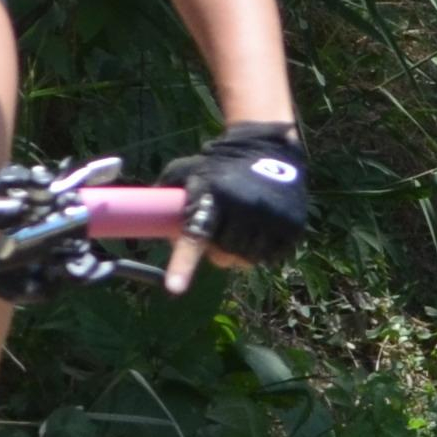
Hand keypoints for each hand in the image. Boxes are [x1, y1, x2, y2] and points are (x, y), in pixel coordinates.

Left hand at [160, 122, 308, 293]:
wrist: (267, 148)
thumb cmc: (218, 167)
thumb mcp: (188, 172)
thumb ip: (167, 197)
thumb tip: (144, 226)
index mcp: (213, 196)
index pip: (196, 236)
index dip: (183, 264)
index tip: (174, 288)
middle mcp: (244, 208)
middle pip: (222, 256)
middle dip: (217, 250)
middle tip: (220, 231)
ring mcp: (271, 218)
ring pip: (247, 260)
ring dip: (239, 252)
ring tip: (240, 228)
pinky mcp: (291, 225)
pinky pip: (270, 257)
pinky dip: (262, 250)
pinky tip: (260, 228)